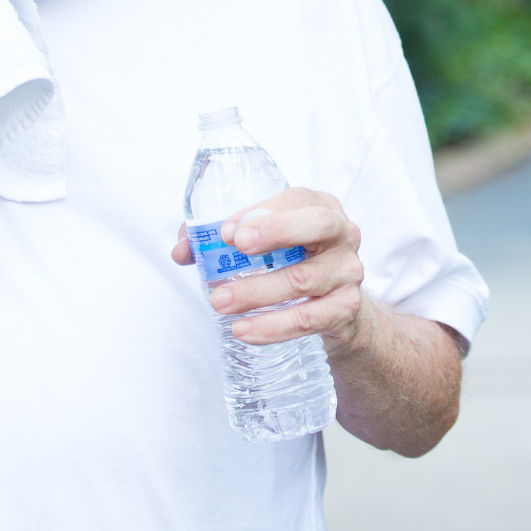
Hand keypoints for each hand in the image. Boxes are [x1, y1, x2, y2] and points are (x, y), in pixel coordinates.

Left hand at [173, 188, 368, 352]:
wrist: (337, 309)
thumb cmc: (296, 263)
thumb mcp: (267, 243)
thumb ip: (221, 241)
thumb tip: (183, 251)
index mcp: (321, 207)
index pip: (296, 199)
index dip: (263, 213)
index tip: (227, 231)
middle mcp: (343, 235)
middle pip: (318, 226)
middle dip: (276, 232)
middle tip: (236, 246)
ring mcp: (347, 273)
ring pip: (303, 280)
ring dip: (257, 292)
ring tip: (220, 302)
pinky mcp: (345, 309)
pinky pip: (308, 319)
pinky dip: (273, 327)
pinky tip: (245, 330)